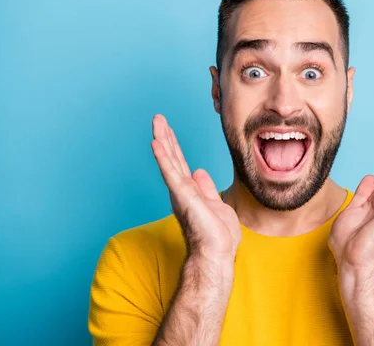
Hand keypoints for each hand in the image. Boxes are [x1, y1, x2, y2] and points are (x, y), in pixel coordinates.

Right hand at [151, 114, 240, 260]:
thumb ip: (205, 188)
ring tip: (156, 122)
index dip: (174, 145)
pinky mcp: (183, 196)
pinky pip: (171, 173)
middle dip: (165, 136)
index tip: (167, 129)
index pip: (180, 163)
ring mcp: (180, 193)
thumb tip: (198, 172)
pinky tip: (156, 143)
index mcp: (190, 192)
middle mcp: (181, 190)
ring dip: (162, 140)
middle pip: (172, 158)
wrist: (216, 255)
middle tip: (157, 117)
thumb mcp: (216, 205)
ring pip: (169, 161)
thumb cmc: (217, 237)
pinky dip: (163, 158)